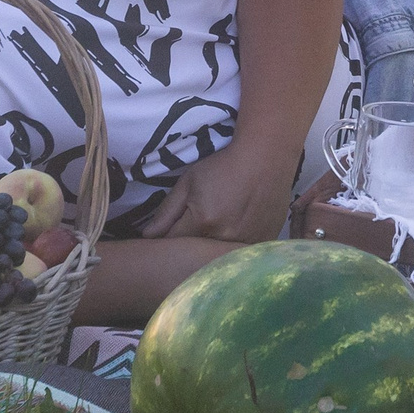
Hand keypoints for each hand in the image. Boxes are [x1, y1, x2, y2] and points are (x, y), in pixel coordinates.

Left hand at [139, 140, 295, 241]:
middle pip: (198, 254)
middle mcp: (224, 236)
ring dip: (214, 249)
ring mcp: (247, 242)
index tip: (174, 228)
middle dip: (192, 246)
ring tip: (221, 226)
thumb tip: (147, 237)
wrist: (266, 156)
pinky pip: (243, 254)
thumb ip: (166, 211)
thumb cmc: (224, 165)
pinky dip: (236, 248)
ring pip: (220, 256)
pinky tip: (238, 229)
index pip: (174, 244)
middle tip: (199, 225)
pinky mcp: (264, 242)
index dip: (171, 238)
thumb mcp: (189, 182)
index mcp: (202, 221)